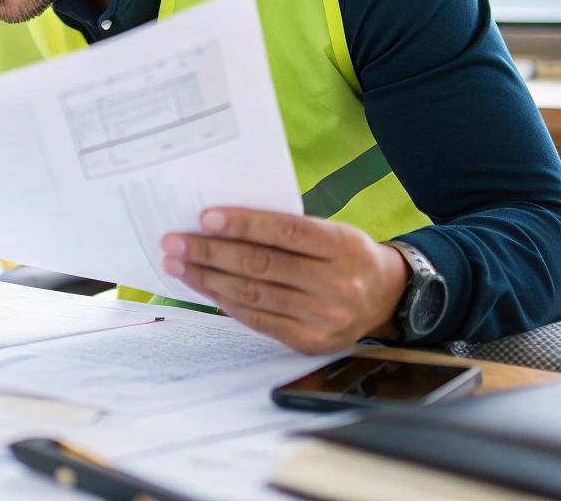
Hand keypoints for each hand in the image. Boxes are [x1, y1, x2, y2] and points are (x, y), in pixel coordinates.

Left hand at [160, 207, 408, 353]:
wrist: (386, 298)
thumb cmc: (346, 256)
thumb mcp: (332, 232)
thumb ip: (287, 231)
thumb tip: (221, 225)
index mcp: (342, 246)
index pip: (284, 232)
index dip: (243, 225)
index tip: (204, 218)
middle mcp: (336, 284)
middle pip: (261, 265)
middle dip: (210, 252)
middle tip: (174, 242)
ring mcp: (324, 317)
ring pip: (253, 294)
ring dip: (208, 278)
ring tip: (178, 264)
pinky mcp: (309, 342)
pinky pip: (257, 320)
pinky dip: (226, 302)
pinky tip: (204, 287)